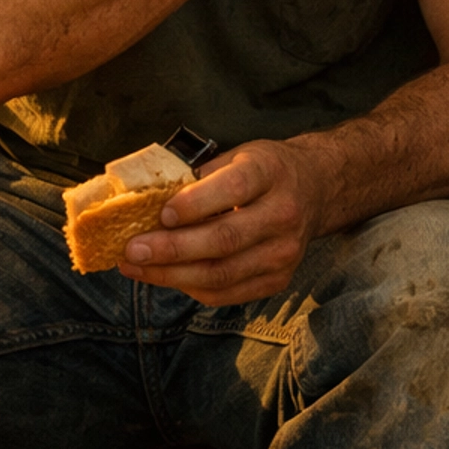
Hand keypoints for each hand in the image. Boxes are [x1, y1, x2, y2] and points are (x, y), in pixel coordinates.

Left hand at [121, 141, 318, 305]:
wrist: (315, 189)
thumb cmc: (265, 170)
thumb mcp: (238, 155)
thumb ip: (200, 177)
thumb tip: (147, 202)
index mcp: (270, 173)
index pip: (233, 189)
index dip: (194, 204)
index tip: (161, 214)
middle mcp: (283, 214)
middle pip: (224, 239)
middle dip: (172, 249)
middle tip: (133, 250)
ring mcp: (284, 252)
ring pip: (221, 273)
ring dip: (172, 275)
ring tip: (137, 268)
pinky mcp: (279, 279)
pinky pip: (226, 293)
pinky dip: (191, 287)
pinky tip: (165, 277)